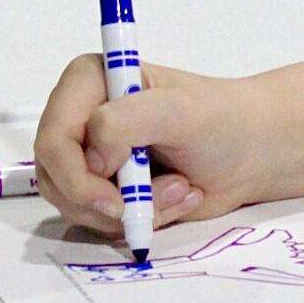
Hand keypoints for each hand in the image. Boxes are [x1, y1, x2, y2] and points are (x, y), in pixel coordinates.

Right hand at [34, 58, 278, 239]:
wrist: (250, 151)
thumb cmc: (221, 121)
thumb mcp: (179, 111)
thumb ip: (125, 122)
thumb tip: (91, 159)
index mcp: (88, 83)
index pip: (53, 139)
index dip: (77, 176)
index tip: (117, 198)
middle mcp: (81, 118)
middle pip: (56, 178)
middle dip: (108, 201)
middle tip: (165, 195)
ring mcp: (91, 156)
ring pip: (76, 205)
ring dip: (133, 210)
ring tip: (180, 189)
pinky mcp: (106, 187)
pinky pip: (100, 220)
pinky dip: (141, 219)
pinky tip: (176, 197)